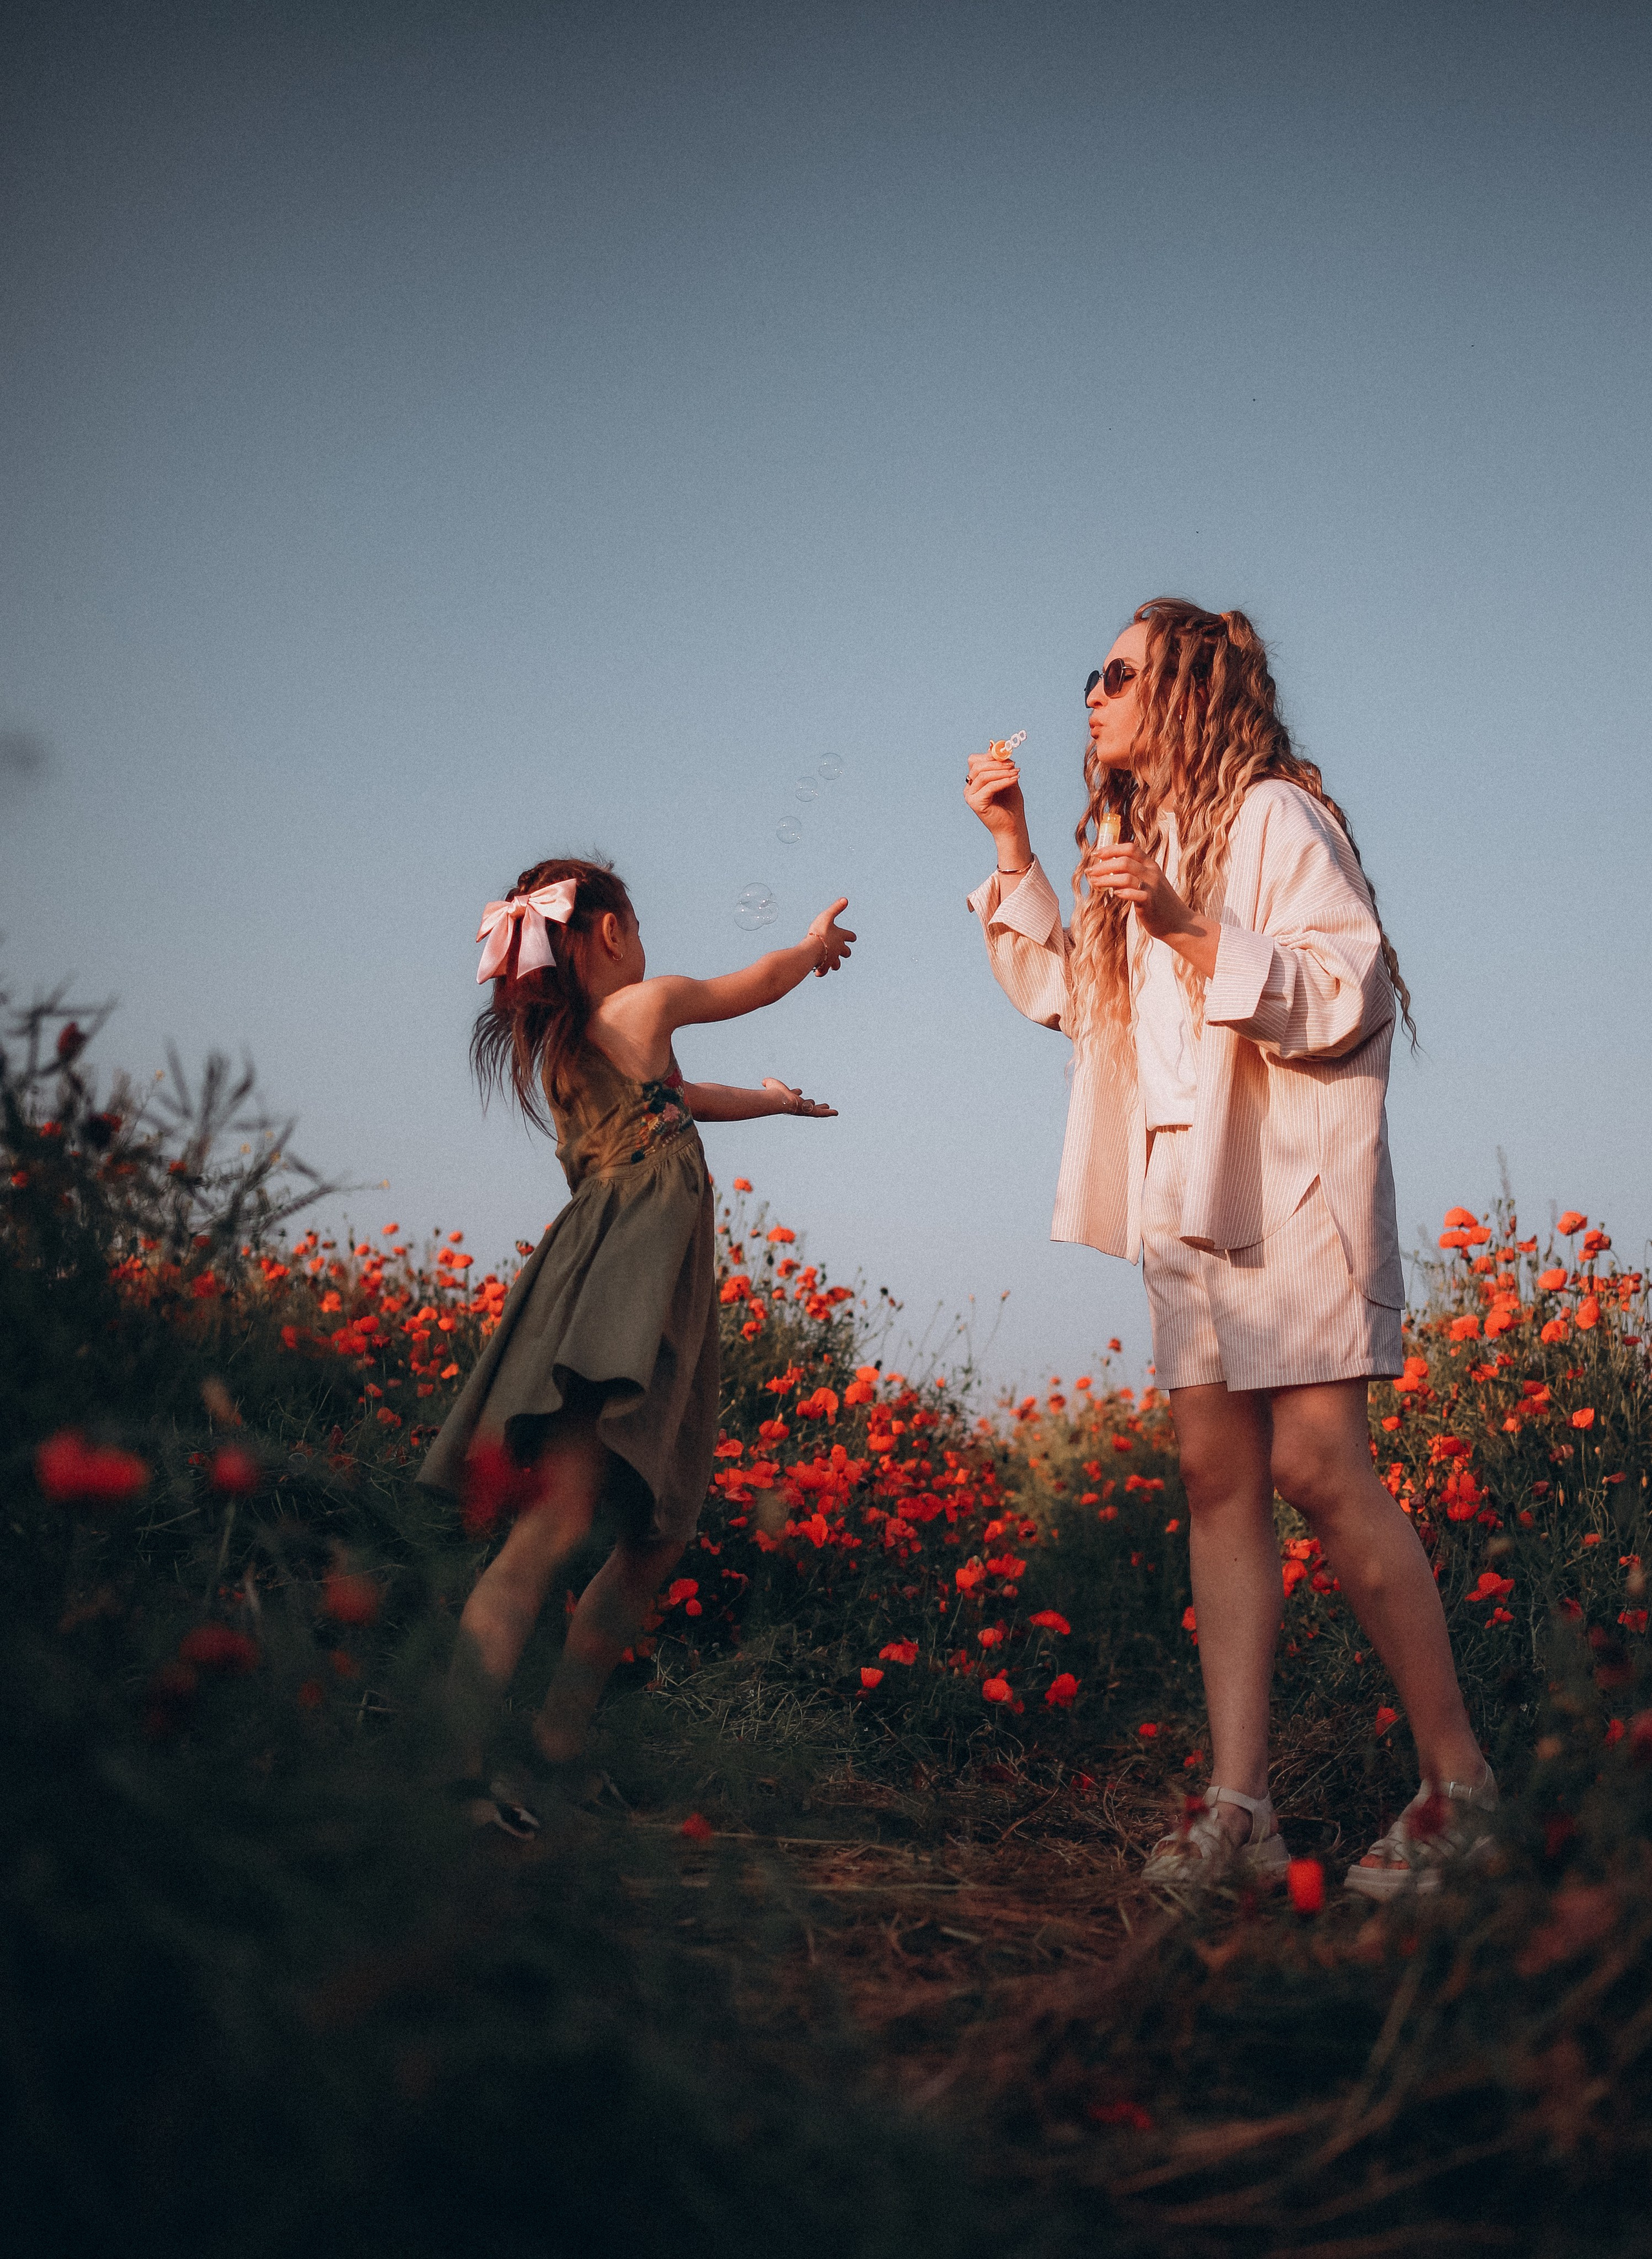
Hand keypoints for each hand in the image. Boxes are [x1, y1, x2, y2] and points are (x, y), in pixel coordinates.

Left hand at [763, 1077, 836, 1117]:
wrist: (778, 1100)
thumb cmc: (773, 1093)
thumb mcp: (771, 1084)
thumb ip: (768, 1083)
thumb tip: (764, 1082)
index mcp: (790, 1100)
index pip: (794, 1097)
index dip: (795, 1093)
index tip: (798, 1090)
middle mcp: (797, 1106)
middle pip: (806, 1105)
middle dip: (811, 1104)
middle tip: (816, 1103)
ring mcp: (804, 1109)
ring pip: (815, 1110)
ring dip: (822, 1110)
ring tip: (829, 1108)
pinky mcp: (810, 1111)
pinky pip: (821, 1114)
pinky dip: (829, 1113)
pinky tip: (836, 1113)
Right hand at [806, 898, 855, 975]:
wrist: (812, 949)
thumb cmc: (819, 932)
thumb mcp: (827, 916)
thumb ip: (836, 909)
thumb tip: (846, 899)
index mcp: (840, 937)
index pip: (850, 936)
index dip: (851, 936)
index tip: (852, 938)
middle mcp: (838, 949)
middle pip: (846, 952)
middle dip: (845, 952)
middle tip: (843, 952)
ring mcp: (832, 959)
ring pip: (837, 964)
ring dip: (835, 964)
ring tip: (832, 964)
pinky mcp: (824, 967)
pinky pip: (823, 971)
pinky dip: (821, 971)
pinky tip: (817, 971)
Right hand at [964, 749, 1030, 866]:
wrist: (1013, 826)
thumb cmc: (1011, 803)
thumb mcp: (1007, 779)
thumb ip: (1001, 764)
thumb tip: (994, 744)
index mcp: (974, 781)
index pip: (975, 761)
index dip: (990, 755)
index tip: (1008, 755)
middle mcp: (969, 788)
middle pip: (977, 766)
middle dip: (996, 762)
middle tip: (1013, 764)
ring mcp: (970, 796)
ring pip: (983, 775)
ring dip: (1001, 771)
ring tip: (1016, 772)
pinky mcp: (975, 804)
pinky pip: (989, 787)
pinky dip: (1003, 781)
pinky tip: (1015, 779)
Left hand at [1085, 842, 1219, 975]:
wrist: (1178, 923)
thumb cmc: (1159, 903)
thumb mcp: (1149, 882)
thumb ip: (1134, 873)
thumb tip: (1109, 869)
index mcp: (1150, 865)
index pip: (1130, 848)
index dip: (1111, 849)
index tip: (1097, 853)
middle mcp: (1151, 873)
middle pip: (1123, 861)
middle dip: (1103, 865)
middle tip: (1090, 871)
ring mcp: (1152, 887)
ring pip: (1125, 876)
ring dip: (1106, 879)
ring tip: (1094, 883)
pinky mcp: (1150, 903)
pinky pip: (1135, 894)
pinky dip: (1122, 892)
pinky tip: (1115, 894)